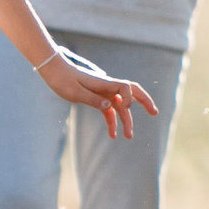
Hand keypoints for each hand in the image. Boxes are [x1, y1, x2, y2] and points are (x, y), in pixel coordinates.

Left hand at [34, 49, 159, 138]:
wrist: (53, 71)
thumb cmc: (62, 80)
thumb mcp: (75, 92)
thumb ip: (93, 99)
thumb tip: (111, 106)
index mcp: (104, 83)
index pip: (126, 87)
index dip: (130, 98)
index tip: (125, 109)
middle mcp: (107, 87)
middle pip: (132, 92)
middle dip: (145, 102)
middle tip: (155, 113)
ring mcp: (103, 92)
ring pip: (120, 106)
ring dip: (126, 120)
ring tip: (129, 136)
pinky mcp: (97, 98)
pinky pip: (109, 110)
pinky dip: (112, 122)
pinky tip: (112, 135)